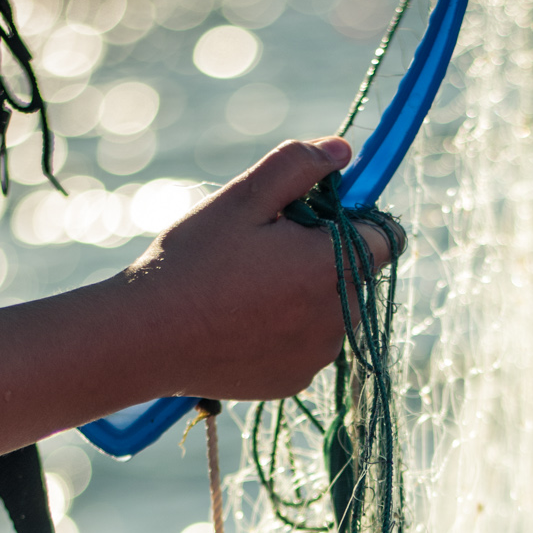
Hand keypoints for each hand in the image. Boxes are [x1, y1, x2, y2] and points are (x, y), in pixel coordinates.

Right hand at [0, 139, 394, 492]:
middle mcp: (338, 319)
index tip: (312, 217)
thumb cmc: (193, 261)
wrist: (147, 338)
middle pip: (356, 277)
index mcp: (333, 268)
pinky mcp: (294, 382)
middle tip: (264, 253)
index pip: (385, 239)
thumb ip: (300, 166)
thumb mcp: (243, 198)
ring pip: (333, 315)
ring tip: (248, 290)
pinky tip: (242, 323)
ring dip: (309, 298)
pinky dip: (287, 333)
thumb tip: (346, 150)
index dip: (353, 220)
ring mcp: (317, 357)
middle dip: (326, 258)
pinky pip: (307, 348)